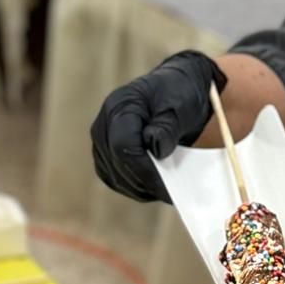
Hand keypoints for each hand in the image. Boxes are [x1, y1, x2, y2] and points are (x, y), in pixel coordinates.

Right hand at [90, 51, 225, 202]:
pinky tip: (155, 187)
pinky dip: (135, 187)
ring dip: (141, 188)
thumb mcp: (182, 106)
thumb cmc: (181, 94)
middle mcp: (104, 123)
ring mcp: (102, 140)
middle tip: (173, 194)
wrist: (178, 88)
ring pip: (114, 176)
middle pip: (117, 165)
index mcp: (120, 105)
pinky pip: (116, 179)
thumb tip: (155, 149)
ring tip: (166, 190)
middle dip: (145, 182)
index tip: (168, 188)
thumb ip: (167, 127)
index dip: (145, 170)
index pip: (123, 146)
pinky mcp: (106, 155)